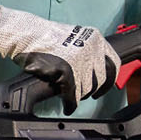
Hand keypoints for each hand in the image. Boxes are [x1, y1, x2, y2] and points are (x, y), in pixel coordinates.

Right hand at [0, 6, 118, 114]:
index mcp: (96, 39)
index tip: (104, 87)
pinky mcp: (65, 71)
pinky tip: (67, 106)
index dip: (110, 79)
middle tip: (85, 94)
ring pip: (87, 89)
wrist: (26, 33)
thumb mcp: (76, 37)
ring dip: (79, 96)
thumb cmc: (45, 36)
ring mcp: (79, 60)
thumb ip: (89, 50)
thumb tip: (96, 71)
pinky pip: (73, 95)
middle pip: (100, 80)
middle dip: (92, 90)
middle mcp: (91, 49)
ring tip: (71, 97)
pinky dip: (70, 104)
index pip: (114, 64)